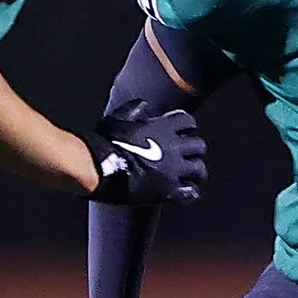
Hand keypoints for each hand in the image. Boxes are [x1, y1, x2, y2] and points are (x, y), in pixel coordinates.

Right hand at [82, 101, 205, 205]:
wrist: (98, 167)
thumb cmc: (104, 142)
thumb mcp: (118, 120)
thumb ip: (132, 111)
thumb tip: (143, 105)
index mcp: (163, 128)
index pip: (187, 121)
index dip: (187, 126)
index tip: (184, 131)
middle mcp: (173, 147)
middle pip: (198, 145)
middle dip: (194, 150)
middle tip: (188, 155)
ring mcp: (173, 170)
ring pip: (199, 169)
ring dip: (195, 171)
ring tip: (190, 175)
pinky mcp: (168, 190)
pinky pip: (190, 193)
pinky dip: (190, 192)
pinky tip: (185, 192)